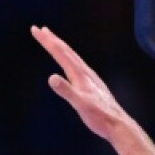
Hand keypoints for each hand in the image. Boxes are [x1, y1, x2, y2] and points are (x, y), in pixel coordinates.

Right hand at [31, 25, 127, 142]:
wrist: (118, 125)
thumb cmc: (100, 117)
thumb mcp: (81, 105)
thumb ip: (67, 91)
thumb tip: (51, 78)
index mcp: (80, 75)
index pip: (60, 53)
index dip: (47, 41)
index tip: (36, 30)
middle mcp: (86, 73)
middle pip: (66, 51)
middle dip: (52, 39)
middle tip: (39, 29)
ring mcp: (90, 78)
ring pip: (73, 57)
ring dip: (61, 47)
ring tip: (53, 40)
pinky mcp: (92, 85)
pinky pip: (77, 66)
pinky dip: (69, 59)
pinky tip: (70, 64)